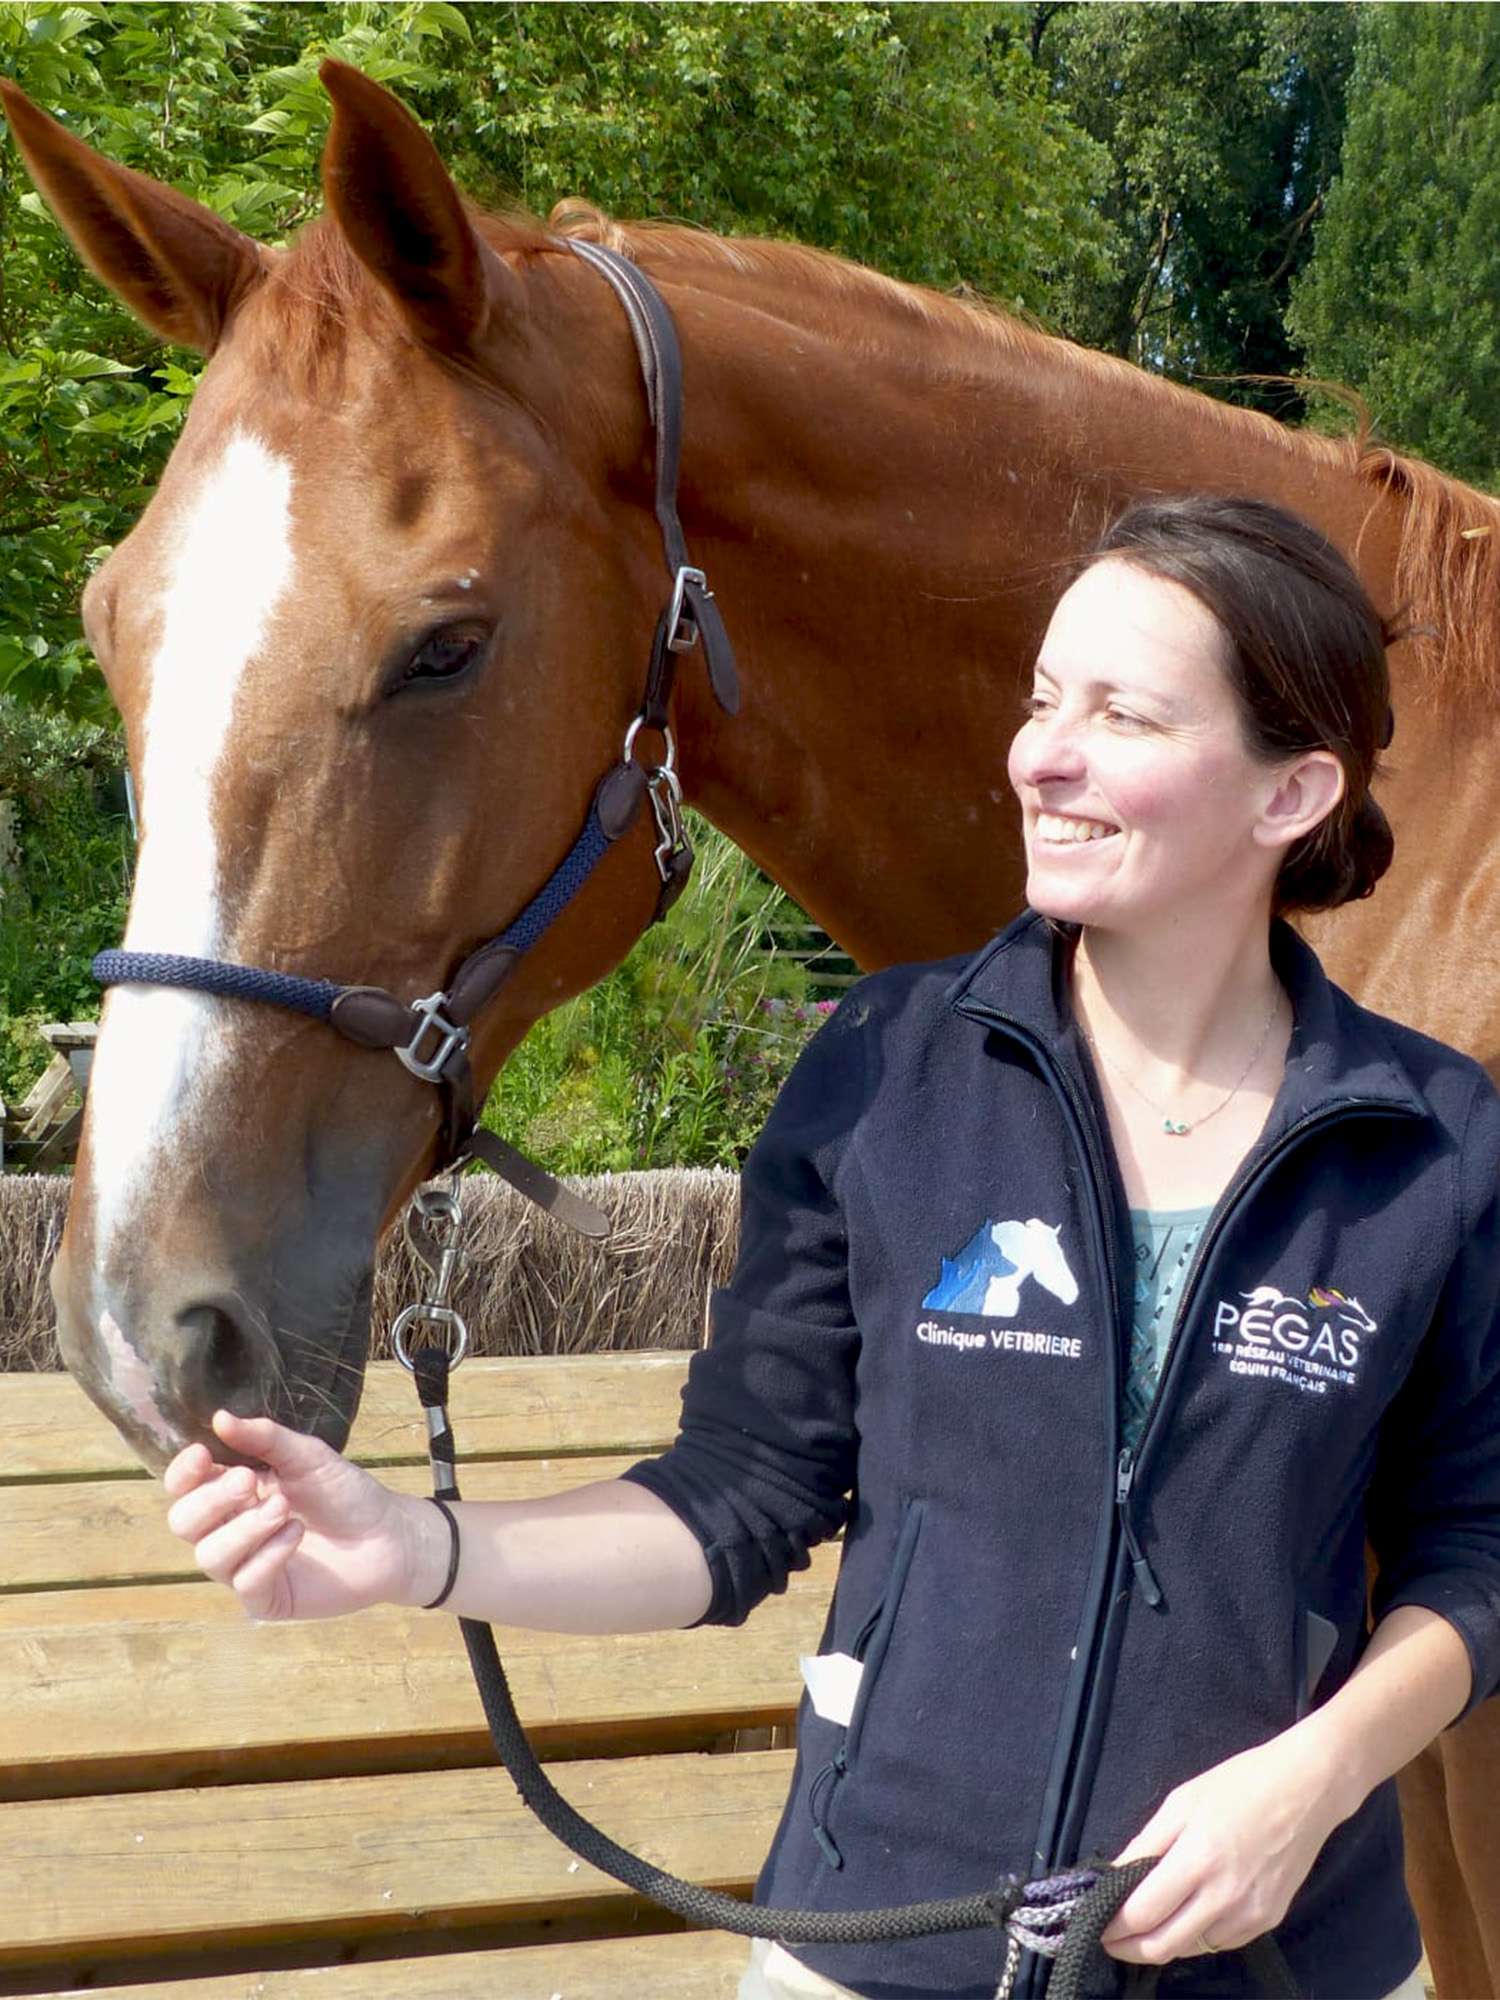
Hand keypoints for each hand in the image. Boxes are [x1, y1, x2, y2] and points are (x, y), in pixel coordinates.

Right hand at [163, 1410, 433, 1620]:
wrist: (389, 1535)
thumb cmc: (345, 1493)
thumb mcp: (307, 1456)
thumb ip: (265, 1438)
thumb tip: (219, 1418)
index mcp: (232, 1494)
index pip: (183, 1488)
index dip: (182, 1473)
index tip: (203, 1454)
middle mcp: (229, 1531)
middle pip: (184, 1522)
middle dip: (212, 1499)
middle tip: (250, 1481)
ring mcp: (244, 1568)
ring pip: (209, 1557)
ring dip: (245, 1528)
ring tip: (284, 1508)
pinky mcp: (266, 1600)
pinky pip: (246, 1583)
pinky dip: (269, 1555)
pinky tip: (298, 1534)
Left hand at [1101, 1728, 1342, 1963]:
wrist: (1306, 1791)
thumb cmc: (1238, 1785)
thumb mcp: (1181, 1802)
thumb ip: (1146, 1844)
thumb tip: (1113, 1877)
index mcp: (1197, 1860)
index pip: (1142, 1913)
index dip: (1112, 1926)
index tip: (1092, 1923)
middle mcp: (1224, 1897)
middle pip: (1163, 1946)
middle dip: (1129, 1947)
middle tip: (1110, 1937)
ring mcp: (1250, 1915)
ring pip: (1191, 1949)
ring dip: (1162, 1942)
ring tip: (1145, 1925)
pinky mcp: (1268, 1921)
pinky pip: (1220, 1942)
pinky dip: (1196, 1936)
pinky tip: (1186, 1916)